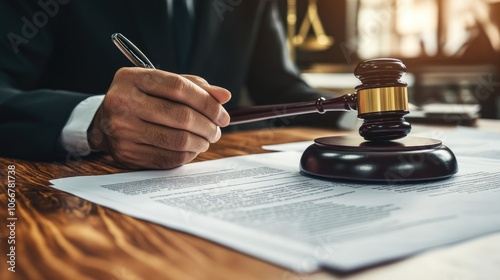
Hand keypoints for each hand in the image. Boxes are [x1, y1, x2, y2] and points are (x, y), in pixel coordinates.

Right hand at [88, 67, 230, 168]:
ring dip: (201, 142)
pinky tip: (192, 149)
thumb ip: (193, 86)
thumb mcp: (160, 84)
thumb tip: (224, 96)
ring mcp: (122, 130)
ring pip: (178, 140)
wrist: (103, 123)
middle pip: (181, 116)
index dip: (207, 102)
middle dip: (208, 126)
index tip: (222, 114)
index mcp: (132, 78)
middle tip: (217, 130)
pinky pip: (169, 158)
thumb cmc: (140, 99)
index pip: (179, 87)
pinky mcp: (127, 154)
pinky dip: (187, 155)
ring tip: (207, 139)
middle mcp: (123, 103)